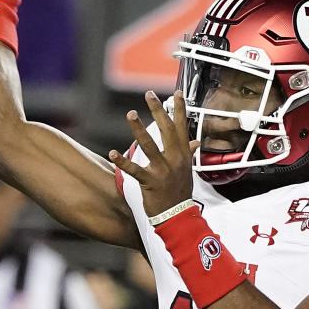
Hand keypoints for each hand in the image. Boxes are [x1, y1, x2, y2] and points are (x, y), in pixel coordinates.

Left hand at [109, 90, 199, 217]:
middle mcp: (175, 159)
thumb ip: (189, 153)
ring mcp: (163, 170)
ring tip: (131, 114)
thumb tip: (195, 142)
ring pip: (149, 145)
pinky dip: (123, 162)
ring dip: (138, 129)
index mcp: (184, 155)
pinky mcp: (150, 182)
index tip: (177, 93)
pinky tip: (113, 153)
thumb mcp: (188, 171)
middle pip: (166, 130)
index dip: (180, 109)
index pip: (182, 127)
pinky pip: (134, 170)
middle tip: (149, 95)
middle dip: (158, 110)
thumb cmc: (181, 192)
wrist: (178, 216)